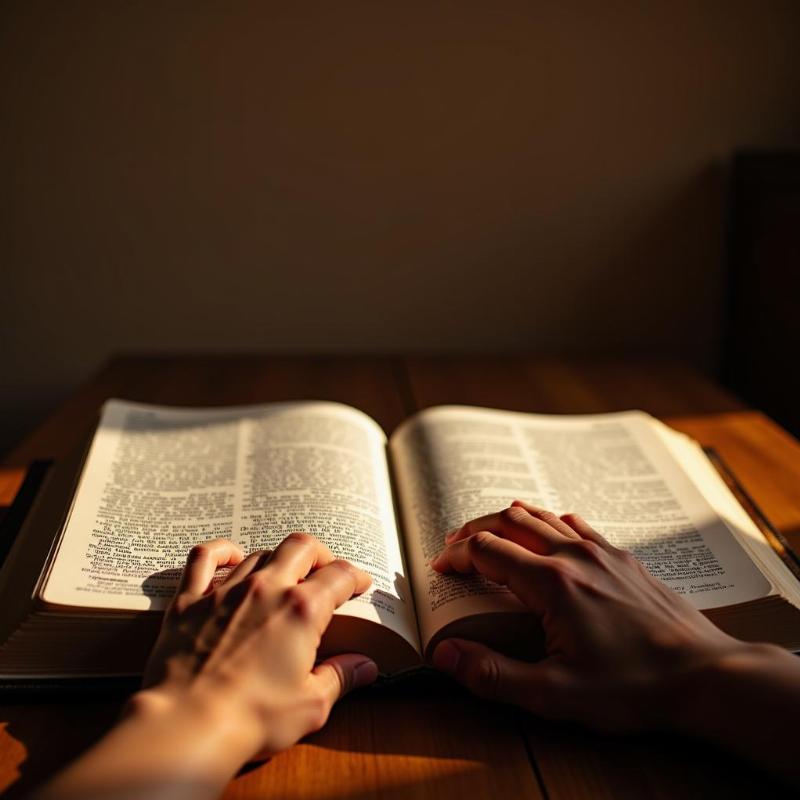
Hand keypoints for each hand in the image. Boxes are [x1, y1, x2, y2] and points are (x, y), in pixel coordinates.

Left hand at [137, 533, 377, 759]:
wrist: (187, 725)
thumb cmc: (251, 719)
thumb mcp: (311, 705)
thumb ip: (340, 678)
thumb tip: (365, 667)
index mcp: (301, 610)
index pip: (339, 576)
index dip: (355, 577)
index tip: (359, 584)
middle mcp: (267, 589)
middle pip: (301, 548)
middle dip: (320, 555)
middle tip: (325, 571)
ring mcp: (226, 591)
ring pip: (260, 553)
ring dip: (277, 560)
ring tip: (283, 576)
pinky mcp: (190, 601)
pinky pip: (204, 558)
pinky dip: (220, 551)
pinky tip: (231, 555)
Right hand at [430, 501, 751, 730]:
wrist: (706, 674)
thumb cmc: (633, 687)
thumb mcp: (556, 695)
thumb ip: (494, 674)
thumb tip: (444, 655)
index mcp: (551, 583)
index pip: (487, 551)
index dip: (456, 556)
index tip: (440, 568)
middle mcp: (573, 555)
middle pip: (509, 521)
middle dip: (474, 529)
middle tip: (453, 546)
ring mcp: (601, 551)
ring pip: (541, 515)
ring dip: (506, 520)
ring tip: (487, 534)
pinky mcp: (621, 556)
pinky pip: (575, 523)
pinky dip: (547, 521)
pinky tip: (546, 532)